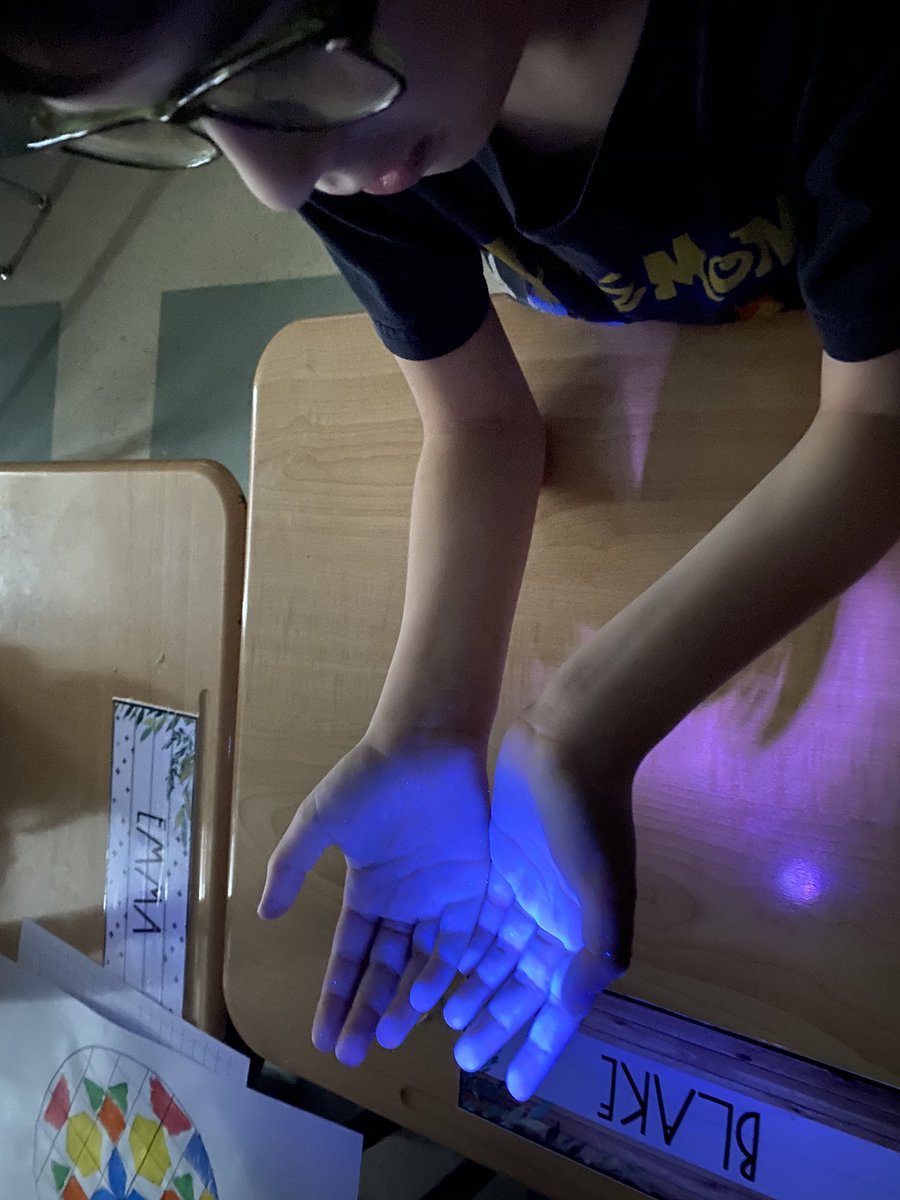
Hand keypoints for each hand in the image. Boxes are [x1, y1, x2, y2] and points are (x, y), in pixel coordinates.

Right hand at [258, 735, 489, 1065]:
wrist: (425, 742)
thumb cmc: (369, 777)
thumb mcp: (320, 820)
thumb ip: (292, 865)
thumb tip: (265, 916)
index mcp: (368, 891)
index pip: (349, 956)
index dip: (335, 996)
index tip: (322, 1038)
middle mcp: (405, 903)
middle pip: (386, 970)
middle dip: (367, 1010)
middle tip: (354, 1053)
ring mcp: (441, 897)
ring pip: (424, 962)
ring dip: (407, 999)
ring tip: (388, 1032)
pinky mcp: (476, 884)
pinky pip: (465, 936)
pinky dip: (451, 967)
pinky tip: (435, 998)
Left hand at [445, 718, 635, 1099]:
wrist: (570, 746)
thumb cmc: (590, 821)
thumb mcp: (602, 892)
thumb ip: (592, 956)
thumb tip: (565, 1008)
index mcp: (583, 938)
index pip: (558, 1009)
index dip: (537, 1048)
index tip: (514, 1088)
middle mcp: (555, 924)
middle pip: (520, 989)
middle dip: (493, 1023)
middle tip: (460, 1056)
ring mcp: (525, 895)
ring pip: (492, 958)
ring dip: (469, 989)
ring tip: (438, 1022)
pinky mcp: (499, 868)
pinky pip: (474, 921)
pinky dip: (458, 947)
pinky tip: (434, 970)